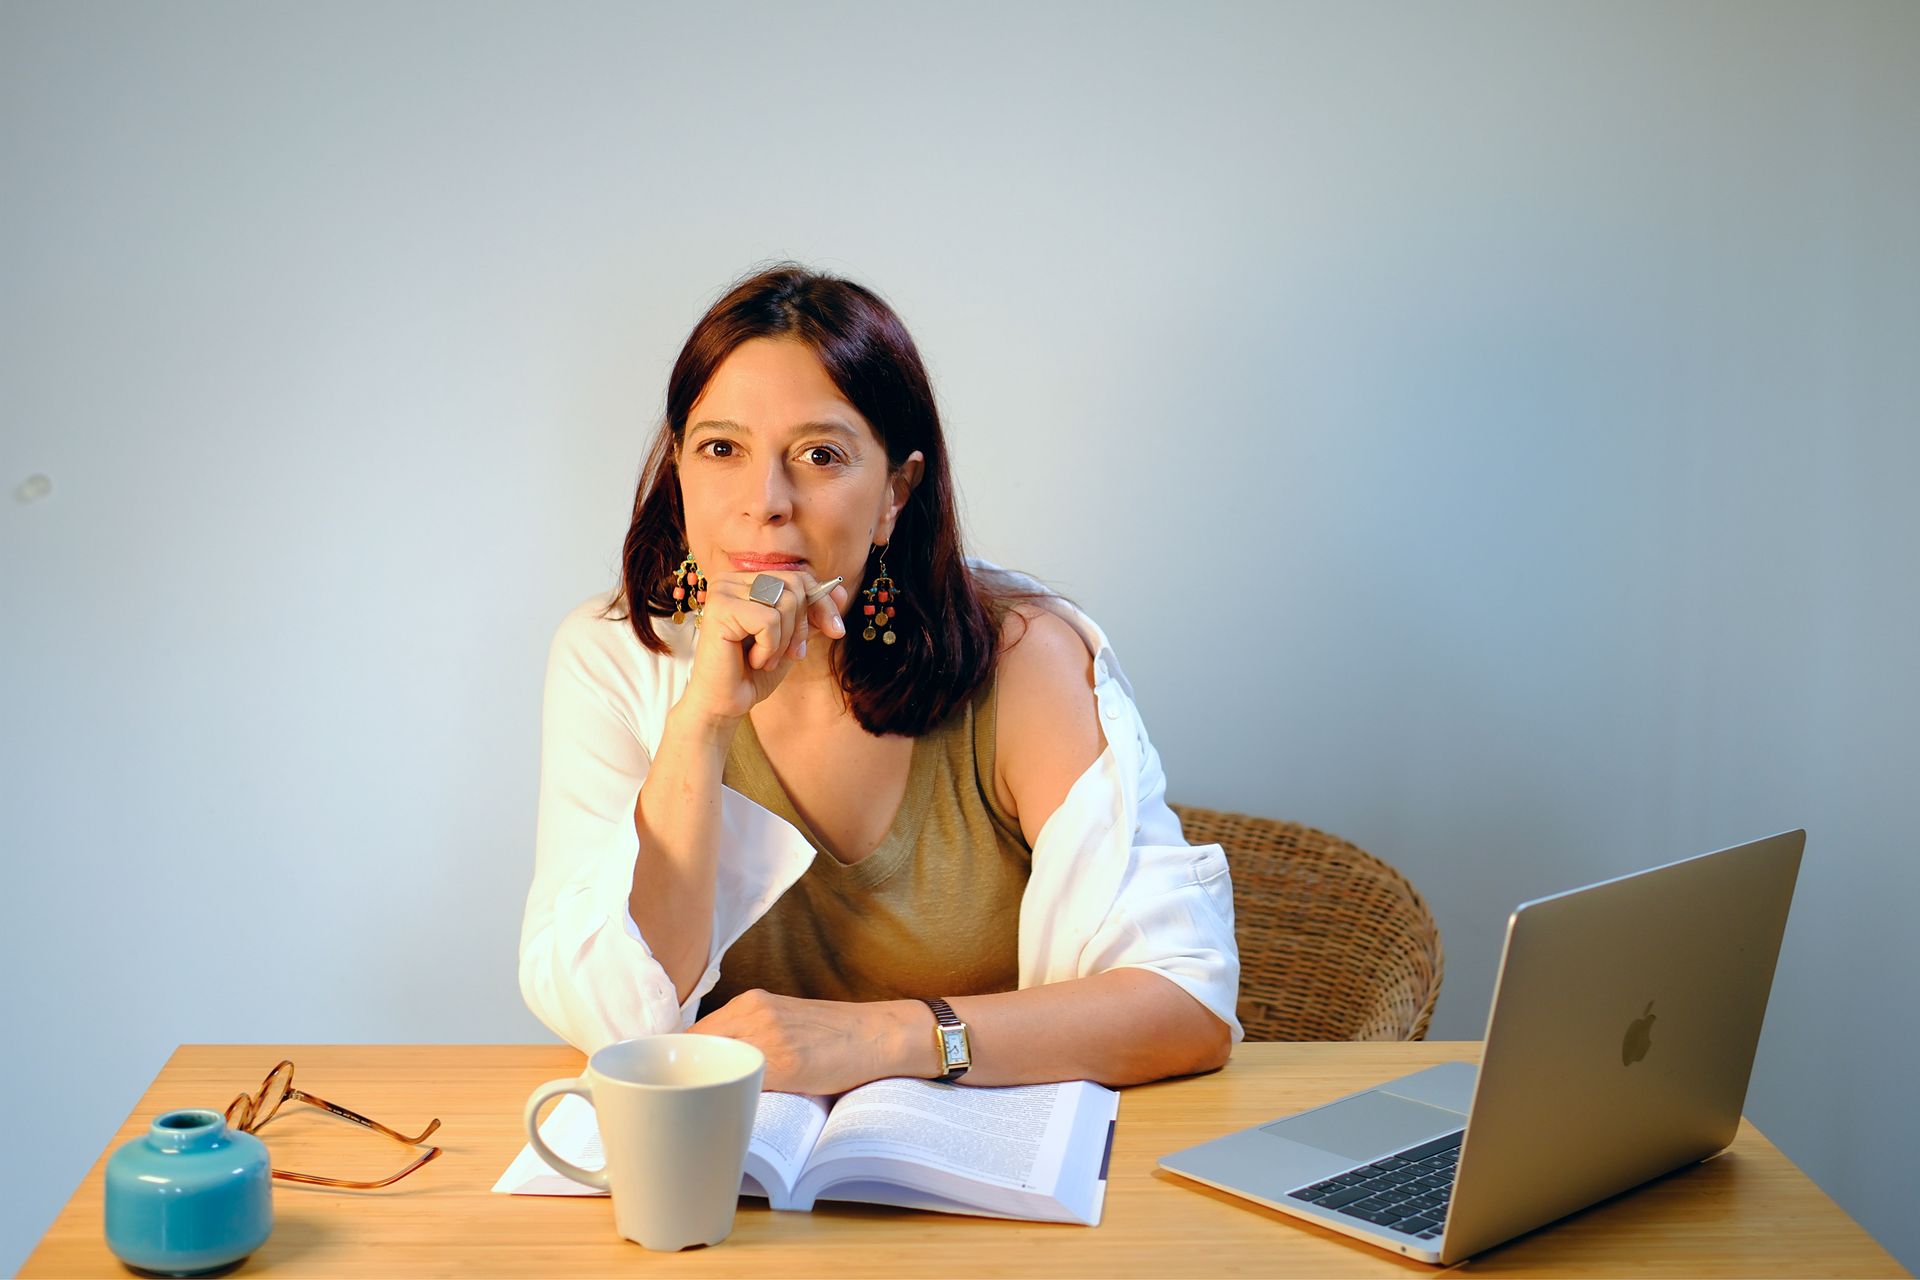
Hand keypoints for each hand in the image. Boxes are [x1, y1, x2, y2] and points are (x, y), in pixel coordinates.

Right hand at [679, 571, 849, 724]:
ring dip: (784, 640)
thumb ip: (812, 614)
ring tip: (766, 659)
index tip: (836, 631)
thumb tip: (840, 590)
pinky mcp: (720, 609)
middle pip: (795, 585)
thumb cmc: (753, 672)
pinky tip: (754, 660)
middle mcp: (731, 580)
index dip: (822, 603)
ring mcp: (723, 591)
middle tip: (789, 654)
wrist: (724, 703)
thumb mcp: (792, 638)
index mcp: (746, 581)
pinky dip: (770, 647)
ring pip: (784, 602)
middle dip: (802, 626)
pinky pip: (768, 621)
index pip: (799, 577)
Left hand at [688, 989, 924, 1095]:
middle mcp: (753, 1011)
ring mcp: (768, 1036)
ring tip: (695, 1113)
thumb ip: (748, 1034)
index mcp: (750, 1001)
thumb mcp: (783, 1022)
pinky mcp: (786, 1063)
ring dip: (701, 1090)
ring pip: (714, 1065)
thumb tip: (710, 1068)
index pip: (692, 1033)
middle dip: (680, 1078)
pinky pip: (744, 1083)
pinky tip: (726, 1114)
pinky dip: (730, 1099)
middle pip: (694, 1047)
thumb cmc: (832, 1035)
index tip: (667, 1084)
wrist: (878, 1035)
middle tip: (675, 1105)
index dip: (676, 1062)